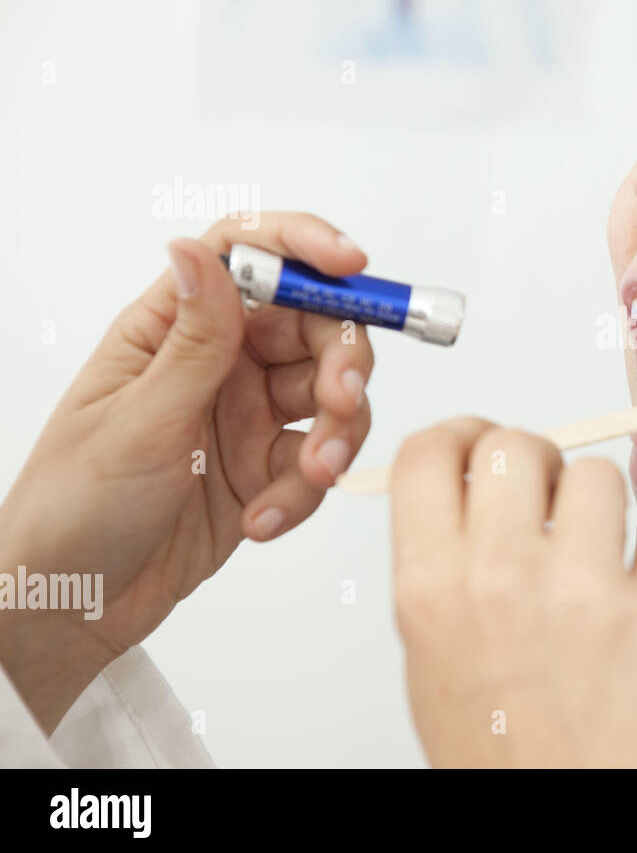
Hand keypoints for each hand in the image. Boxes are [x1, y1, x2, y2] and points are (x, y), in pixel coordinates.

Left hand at [0, 213, 373, 731]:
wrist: (70, 606)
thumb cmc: (72, 507)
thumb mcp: (138, 421)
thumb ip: (193, 341)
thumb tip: (201, 251)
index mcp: (171, 329)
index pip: (246, 255)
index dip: (304, 246)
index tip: (350, 267)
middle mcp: (218, 362)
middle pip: (312, 326)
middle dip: (341, 360)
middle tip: (341, 399)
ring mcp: (246, 415)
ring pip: (330, 395)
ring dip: (334, 434)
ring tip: (308, 477)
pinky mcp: (266, 468)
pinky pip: (317, 462)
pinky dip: (304, 492)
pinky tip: (261, 520)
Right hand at [390, 420, 636, 766]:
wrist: (582, 835)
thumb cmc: (511, 763)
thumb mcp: (437, 665)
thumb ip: (444, 569)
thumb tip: (464, 485)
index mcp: (430, 591)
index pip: (429, 452)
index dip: (461, 435)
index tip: (480, 443)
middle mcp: (502, 579)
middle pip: (518, 444)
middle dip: (538, 464)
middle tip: (550, 504)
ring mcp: (587, 593)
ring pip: (600, 478)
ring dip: (604, 516)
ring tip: (601, 577)